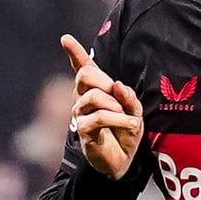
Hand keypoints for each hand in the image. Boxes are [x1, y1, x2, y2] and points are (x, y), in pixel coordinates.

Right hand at [61, 34, 142, 179]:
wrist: (123, 160)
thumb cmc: (125, 132)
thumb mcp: (134, 110)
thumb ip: (128, 96)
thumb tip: (117, 85)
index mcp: (95, 89)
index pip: (83, 68)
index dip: (74, 53)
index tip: (66, 39)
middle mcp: (83, 99)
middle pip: (85, 74)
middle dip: (105, 81)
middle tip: (119, 97)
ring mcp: (80, 114)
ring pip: (93, 96)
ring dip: (115, 105)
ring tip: (128, 118)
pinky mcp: (83, 130)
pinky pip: (98, 116)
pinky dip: (118, 119)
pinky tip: (130, 124)